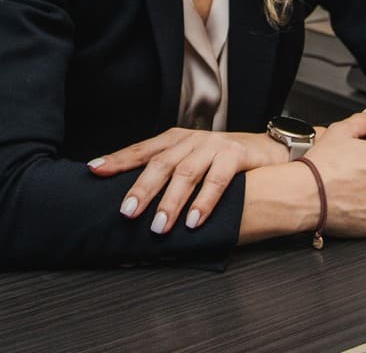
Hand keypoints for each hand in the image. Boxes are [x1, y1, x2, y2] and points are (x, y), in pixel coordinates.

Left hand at [88, 126, 290, 233]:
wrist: (270, 149)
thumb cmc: (224, 161)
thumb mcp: (193, 162)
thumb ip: (168, 175)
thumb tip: (134, 203)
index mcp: (175, 140)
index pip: (142, 149)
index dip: (118, 159)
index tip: (95, 170)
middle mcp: (191, 139)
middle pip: (161, 162)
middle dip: (142, 188)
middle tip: (127, 212)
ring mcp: (213, 145)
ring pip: (186, 172)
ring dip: (171, 201)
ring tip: (158, 225)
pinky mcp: (236, 153)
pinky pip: (218, 178)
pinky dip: (204, 200)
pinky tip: (194, 220)